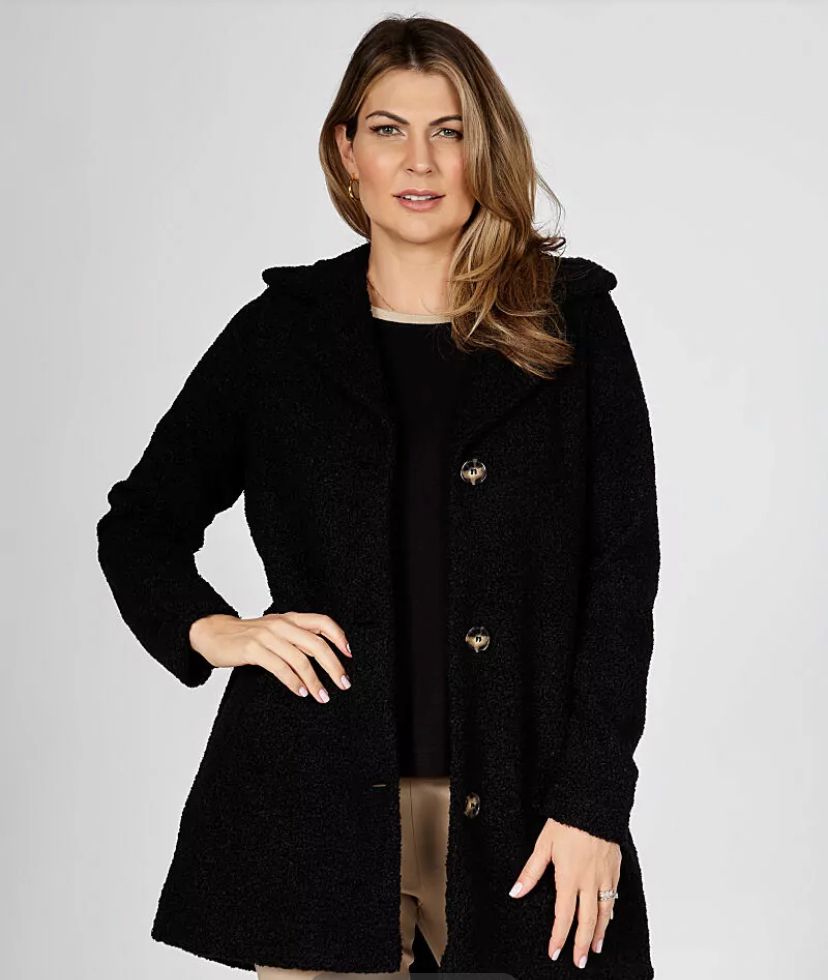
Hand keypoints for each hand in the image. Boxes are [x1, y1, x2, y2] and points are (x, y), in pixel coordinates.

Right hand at [189, 611, 352, 703]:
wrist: (213, 633)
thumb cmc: (248, 636)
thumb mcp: (276, 631)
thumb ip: (297, 639)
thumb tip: (325, 657)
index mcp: (289, 618)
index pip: (322, 622)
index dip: (339, 637)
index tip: (349, 656)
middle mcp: (281, 624)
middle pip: (316, 644)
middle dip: (333, 666)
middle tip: (344, 684)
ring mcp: (266, 636)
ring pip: (299, 659)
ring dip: (315, 680)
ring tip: (323, 696)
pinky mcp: (252, 649)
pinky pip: (279, 667)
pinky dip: (293, 682)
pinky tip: (301, 692)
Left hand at [508, 817, 620, 968]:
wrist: (594, 804)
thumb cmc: (567, 822)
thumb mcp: (543, 845)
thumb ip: (531, 872)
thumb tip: (515, 892)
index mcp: (569, 877)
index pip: (564, 915)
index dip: (559, 936)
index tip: (554, 952)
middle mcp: (589, 881)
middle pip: (587, 921)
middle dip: (582, 943)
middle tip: (579, 960)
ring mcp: (604, 875)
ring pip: (604, 912)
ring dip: (600, 932)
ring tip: (596, 947)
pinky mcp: (615, 868)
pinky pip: (614, 895)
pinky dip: (610, 911)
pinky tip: (608, 918)